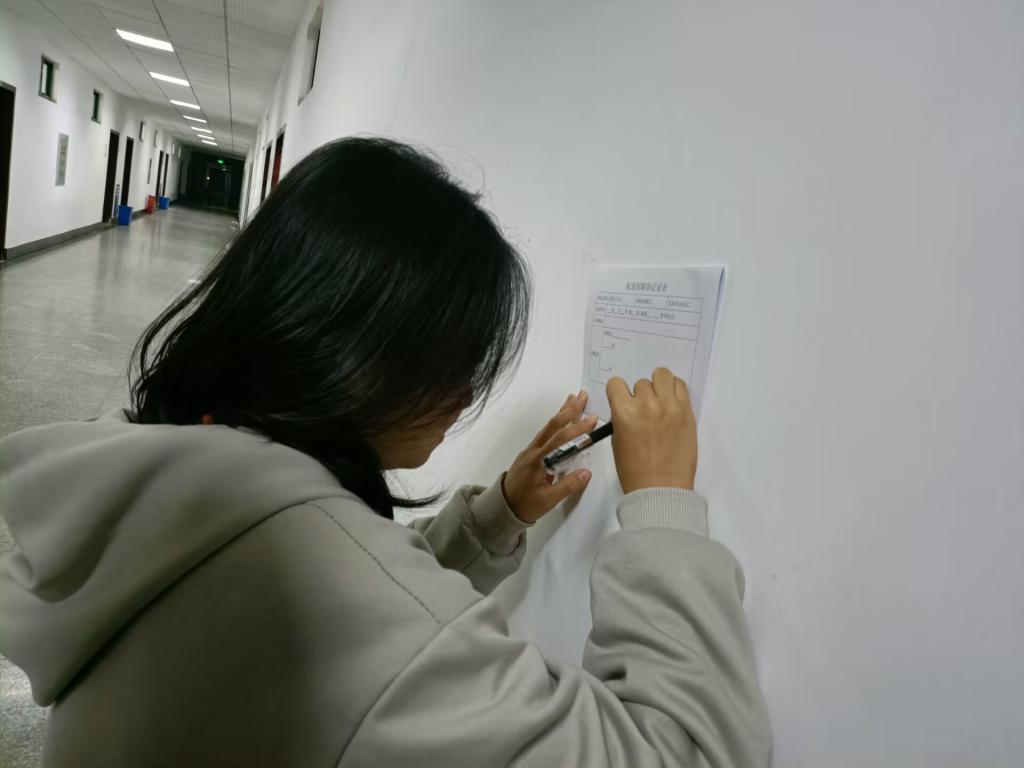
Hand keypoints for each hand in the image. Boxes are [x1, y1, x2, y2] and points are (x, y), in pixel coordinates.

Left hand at [502, 391, 596, 522]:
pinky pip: (545, 434)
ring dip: (562, 413)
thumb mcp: (548, 500)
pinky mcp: (531, 454)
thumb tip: (587, 472)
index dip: (577, 428)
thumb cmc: (525, 505)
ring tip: (573, 399)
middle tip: (583, 396)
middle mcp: (533, 451)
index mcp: (537, 460)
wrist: (502, 508)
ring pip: (548, 428)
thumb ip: (568, 486)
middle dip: (569, 410)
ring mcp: (530, 451)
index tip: (592, 418)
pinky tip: (561, 419)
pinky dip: (556, 424)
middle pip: (552, 426)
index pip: (560, 440)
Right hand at [607, 367, 696, 493]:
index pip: (616, 383)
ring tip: (661, 403)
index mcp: (624, 413)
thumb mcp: (617, 442)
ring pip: (662, 375)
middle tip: (646, 412)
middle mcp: (646, 404)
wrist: (661, 489)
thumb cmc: (635, 471)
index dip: (619, 393)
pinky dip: (674, 390)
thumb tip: (630, 408)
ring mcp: (669, 406)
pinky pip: (680, 385)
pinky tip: (672, 403)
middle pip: (641, 382)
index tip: (624, 401)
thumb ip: (622, 419)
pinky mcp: (687, 411)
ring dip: (659, 387)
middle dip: (641, 395)